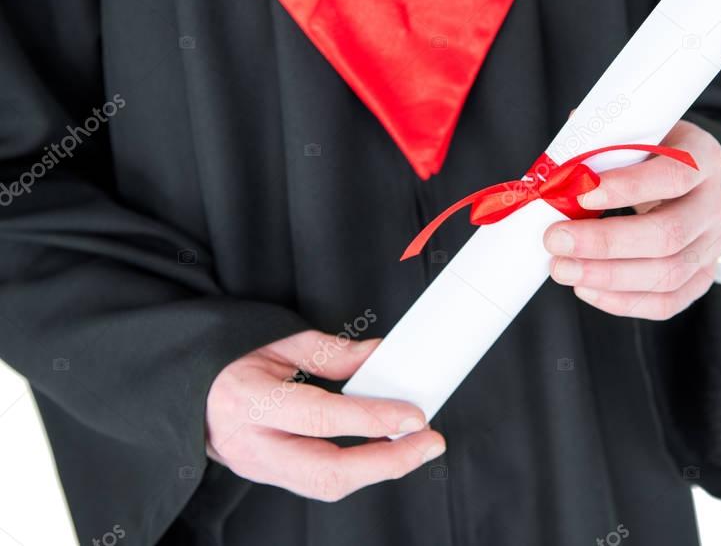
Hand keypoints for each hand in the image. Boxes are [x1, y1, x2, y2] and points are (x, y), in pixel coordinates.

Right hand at [205, 330, 444, 500]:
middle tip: (428, 443)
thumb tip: (379, 356)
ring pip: (325, 485)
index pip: (322, 418)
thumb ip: (333, 353)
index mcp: (249, 400)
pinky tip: (383, 452)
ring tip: (414, 447)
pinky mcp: (268, 477)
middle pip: (327, 472)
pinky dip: (357, 470)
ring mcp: (257, 468)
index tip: (413, 415)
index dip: (373, 420)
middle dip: (388, 463)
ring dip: (378, 470)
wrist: (187, 390)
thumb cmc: (228, 360)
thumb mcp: (278, 341)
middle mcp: (251, 444)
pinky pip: (318, 481)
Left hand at [544, 120, 720, 319]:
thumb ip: (601, 140)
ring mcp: (711, 244)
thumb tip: (557, 167)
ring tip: (562, 268)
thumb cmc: (649, 149)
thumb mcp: (634, 130)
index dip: (629, 187)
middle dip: (606, 242)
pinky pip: (667, 302)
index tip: (582, 193)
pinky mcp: (701, 277)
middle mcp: (714, 203)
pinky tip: (586, 289)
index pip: (674, 175)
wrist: (683, 174)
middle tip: (556, 239)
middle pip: (669, 234)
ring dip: (607, 277)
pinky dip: (623, 302)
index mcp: (703, 157)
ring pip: (668, 274)